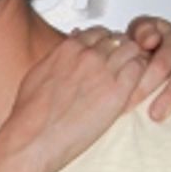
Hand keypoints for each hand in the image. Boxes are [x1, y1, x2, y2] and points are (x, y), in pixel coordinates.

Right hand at [0, 29, 148, 171]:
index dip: (105, 45)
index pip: (98, 32)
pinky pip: (139, 69)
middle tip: (121, 69)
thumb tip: (63, 52)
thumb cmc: (30, 116)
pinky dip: (140, 76)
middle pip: (117, 39)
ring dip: (133, 62)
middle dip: (121, 52)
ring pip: (132, 49)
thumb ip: (55, 59)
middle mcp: (87, 54)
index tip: (106, 57)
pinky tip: (132, 90)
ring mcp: (103, 70)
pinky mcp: (116, 90)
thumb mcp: (37, 75)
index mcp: (67, 49)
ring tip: (129, 80)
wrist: (32, 139)